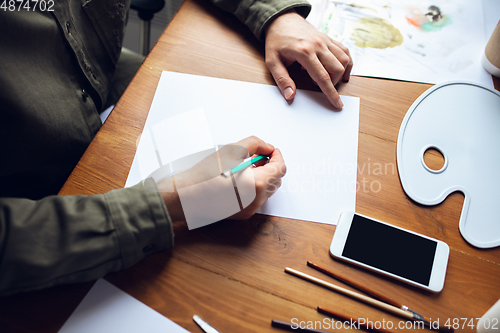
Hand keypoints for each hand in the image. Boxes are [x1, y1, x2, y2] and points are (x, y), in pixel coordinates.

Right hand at [158, 136, 285, 221]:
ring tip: (247, 166)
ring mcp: (250, 209)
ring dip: (264, 177)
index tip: (270, 150)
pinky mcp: (242, 214)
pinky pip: (257, 199)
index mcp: (258, 184)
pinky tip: (240, 179)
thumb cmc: (205, 174)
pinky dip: (255, 188)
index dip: (277, 156)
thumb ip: (255, 144)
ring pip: (268, 190)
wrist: (185, 196)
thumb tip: (267, 147)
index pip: (280, 168)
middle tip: (258, 156)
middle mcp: (257, 200)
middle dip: (271, 166)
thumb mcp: (232, 150)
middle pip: (276, 180)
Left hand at [264, 11, 352, 108]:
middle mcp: (318, 46)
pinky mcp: (328, 38)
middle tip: (319, 85)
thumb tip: (290, 95)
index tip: (337, 104)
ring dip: (340, 73)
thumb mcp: (272, 61)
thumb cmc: (276, 40)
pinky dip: (346, 61)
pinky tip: (341, 69)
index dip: (331, 93)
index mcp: (305, 52)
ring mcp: (325, 40)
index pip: (323, 77)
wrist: (281, 19)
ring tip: (329, 78)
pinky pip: (344, 50)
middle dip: (333, 83)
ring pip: (344, 59)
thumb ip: (282, 79)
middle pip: (337, 69)